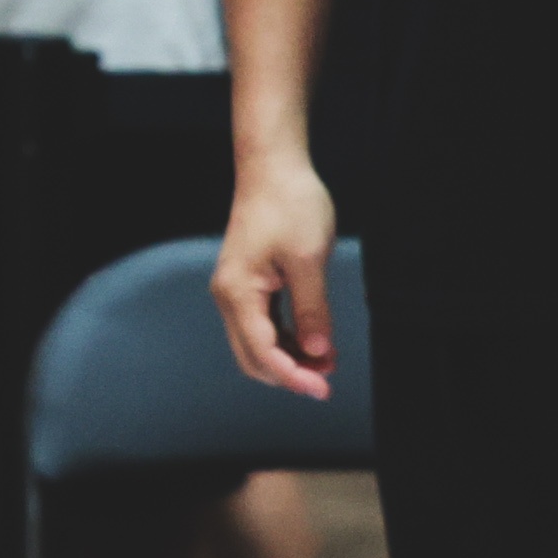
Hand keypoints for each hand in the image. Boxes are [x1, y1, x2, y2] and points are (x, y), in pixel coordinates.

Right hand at [211, 146, 344, 400]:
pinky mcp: (249, 284)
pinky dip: (287, 341)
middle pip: (252, 357)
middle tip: (328, 379)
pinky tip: (314, 341)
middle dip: (288, 374)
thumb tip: (317, 353)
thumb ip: (312, 310)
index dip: (293, 376)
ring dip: (290, 359)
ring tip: (328, 360)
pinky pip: (263, 326)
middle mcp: (230, 295)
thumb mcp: (309, 260)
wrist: (273, 168)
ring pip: (257, 344)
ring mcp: (237, 290)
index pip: (262, 352)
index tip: (324, 389)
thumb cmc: (290, 206)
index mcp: (238, 291)